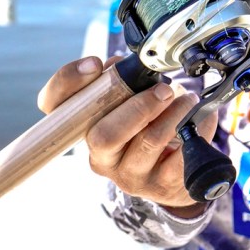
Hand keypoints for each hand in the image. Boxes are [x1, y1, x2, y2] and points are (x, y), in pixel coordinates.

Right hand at [37, 56, 217, 215]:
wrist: (176, 170)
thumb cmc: (147, 126)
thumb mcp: (131, 98)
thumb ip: (120, 79)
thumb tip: (119, 65)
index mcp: (83, 128)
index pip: (54, 105)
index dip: (67, 83)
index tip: (95, 64)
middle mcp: (99, 155)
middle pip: (104, 135)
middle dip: (139, 106)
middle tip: (164, 90)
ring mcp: (128, 174)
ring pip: (148, 141)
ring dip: (173, 113)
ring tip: (187, 100)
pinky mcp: (159, 185)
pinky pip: (179, 158)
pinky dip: (193, 132)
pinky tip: (196, 120)